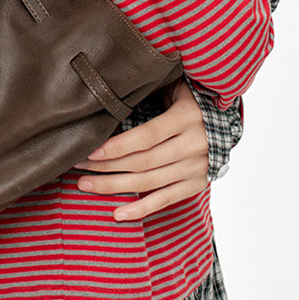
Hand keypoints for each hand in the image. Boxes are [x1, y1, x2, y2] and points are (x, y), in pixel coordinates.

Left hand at [72, 77, 209, 220]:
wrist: (223, 117)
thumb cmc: (187, 96)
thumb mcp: (174, 85)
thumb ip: (148, 91)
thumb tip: (110, 95)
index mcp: (187, 117)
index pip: (147, 137)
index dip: (117, 146)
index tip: (90, 151)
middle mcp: (195, 145)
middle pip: (143, 162)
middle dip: (106, 166)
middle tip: (77, 166)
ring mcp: (197, 167)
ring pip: (149, 182)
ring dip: (114, 186)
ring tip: (85, 184)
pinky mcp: (197, 184)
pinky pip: (165, 200)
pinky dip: (141, 209)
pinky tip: (117, 214)